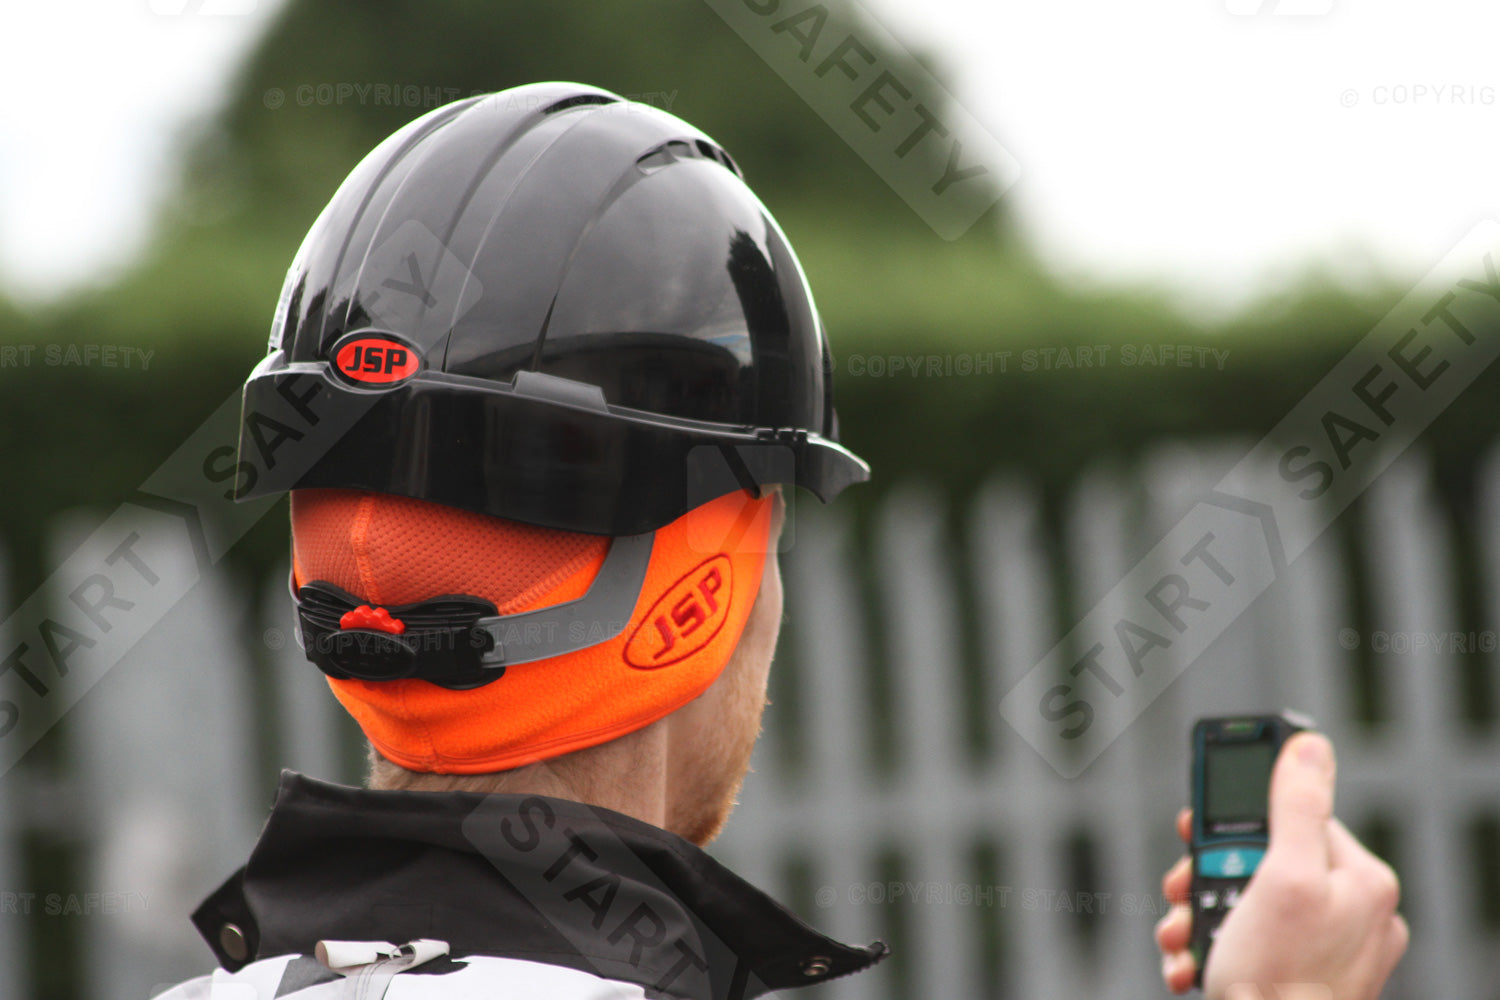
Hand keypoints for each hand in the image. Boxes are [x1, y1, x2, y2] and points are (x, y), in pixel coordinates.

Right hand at [1154, 733, 1407, 998]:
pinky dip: (1212, 948)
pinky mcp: (1299, 979)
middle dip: (1207, 875)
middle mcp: (1351, 913)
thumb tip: (1311, 746)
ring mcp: (1326, 950)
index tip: (1199, 820)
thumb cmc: (1278, 980)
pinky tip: (1194, 960)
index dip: (1237, 817)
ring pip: (1248, 903)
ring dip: (1199, 915)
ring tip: (1181, 935)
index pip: (1294, 817)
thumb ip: (1294, 806)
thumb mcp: (1279, 876)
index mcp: (1360, 881)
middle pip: (1263, 861)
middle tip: (1182, 888)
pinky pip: (1250, 943)